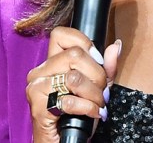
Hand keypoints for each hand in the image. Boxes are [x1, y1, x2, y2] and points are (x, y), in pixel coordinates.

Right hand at [26, 27, 120, 142]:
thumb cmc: (77, 117)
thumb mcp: (96, 90)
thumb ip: (106, 69)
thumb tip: (116, 46)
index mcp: (51, 63)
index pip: (60, 35)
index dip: (84, 43)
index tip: (97, 61)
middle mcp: (40, 71)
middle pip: (74, 55)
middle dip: (97, 76)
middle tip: (100, 93)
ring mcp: (36, 87)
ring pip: (74, 77)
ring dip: (94, 96)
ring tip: (96, 105)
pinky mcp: (38, 105)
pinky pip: (70, 100)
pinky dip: (87, 109)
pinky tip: (90, 114)